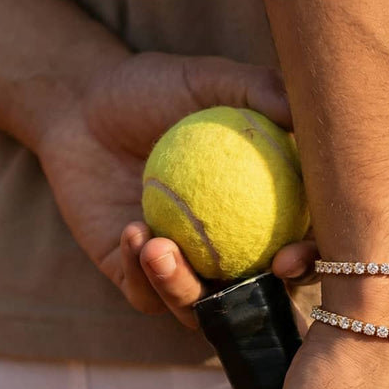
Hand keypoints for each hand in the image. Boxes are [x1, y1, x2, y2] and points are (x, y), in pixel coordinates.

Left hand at [36, 51, 301, 325]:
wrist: (80, 105)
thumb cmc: (152, 90)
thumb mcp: (206, 80)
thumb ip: (256, 89)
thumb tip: (303, 114)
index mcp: (260, 214)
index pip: (296, 246)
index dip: (307, 262)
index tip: (293, 253)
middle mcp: (227, 251)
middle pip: (256, 295)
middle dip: (262, 300)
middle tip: (256, 271)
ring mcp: (183, 269)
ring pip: (197, 308)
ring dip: (183, 289)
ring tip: (160, 247)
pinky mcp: (134, 278)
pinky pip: (144, 294)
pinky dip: (140, 272)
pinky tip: (133, 232)